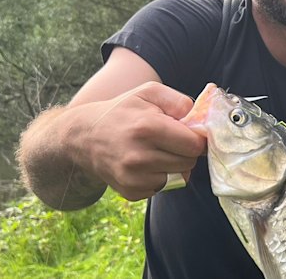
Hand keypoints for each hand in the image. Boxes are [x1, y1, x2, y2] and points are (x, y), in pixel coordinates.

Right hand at [70, 81, 205, 201]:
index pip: (194, 145)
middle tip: (170, 140)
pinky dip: (161, 176)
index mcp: (147, 127)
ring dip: (174, 165)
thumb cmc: (123, 111)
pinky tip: (146, 163)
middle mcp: (139, 156)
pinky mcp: (131, 192)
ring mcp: (133, 178)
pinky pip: (163, 187)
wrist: (84, 137)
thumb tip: (200, 119)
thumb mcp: (149, 92)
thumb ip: (179, 100)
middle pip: (189, 162)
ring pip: (179, 177)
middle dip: (185, 151)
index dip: (197, 138)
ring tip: (156, 150)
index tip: (189, 133)